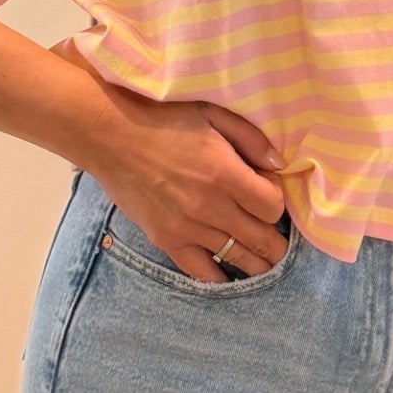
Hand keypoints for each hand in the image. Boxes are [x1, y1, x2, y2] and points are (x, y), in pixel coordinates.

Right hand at [52, 42, 288, 283]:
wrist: (111, 136)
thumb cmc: (164, 119)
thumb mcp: (213, 113)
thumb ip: (251, 139)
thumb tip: (280, 166)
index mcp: (226, 175)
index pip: (273, 207)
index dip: (276, 202)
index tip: (268, 193)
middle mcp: (210, 207)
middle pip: (262, 240)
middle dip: (276, 243)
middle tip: (280, 243)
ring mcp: (187, 228)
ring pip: (236, 258)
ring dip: (257, 264)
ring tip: (266, 264)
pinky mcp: (166, 240)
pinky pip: (200, 271)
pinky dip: (219, 278)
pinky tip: (230, 277)